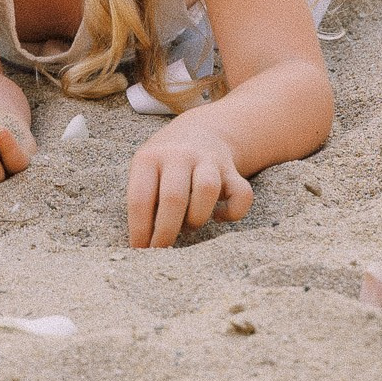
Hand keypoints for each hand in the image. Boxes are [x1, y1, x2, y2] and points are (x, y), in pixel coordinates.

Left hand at [127, 120, 253, 248]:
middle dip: (166, 231)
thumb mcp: (145, 170)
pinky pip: (241, 194)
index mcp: (150, 158)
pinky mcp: (232, 170)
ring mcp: (208, 160)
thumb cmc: (164, 164)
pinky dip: (232, 213)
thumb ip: (144, 198)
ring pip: (207, 190)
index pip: (140, 198)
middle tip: (162, 250)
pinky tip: (218, 216)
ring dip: (197, 218)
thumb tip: (144, 241)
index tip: (140, 249)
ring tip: (189, 226)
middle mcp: (179, 155)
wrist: (200, 131)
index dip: (140, 229)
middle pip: (174, 197)